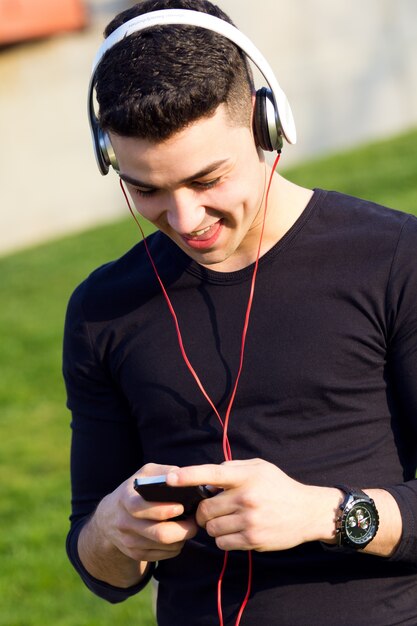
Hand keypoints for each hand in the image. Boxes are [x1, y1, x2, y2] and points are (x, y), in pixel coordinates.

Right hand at [94, 463, 198, 563]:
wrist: (109, 517)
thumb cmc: (135, 490)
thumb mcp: (144, 474)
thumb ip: (164, 472)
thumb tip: (185, 477)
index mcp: (125, 499)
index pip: (141, 507)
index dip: (163, 509)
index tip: (180, 506)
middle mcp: (125, 522)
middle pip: (159, 533)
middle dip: (183, 529)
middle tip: (194, 521)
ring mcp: (129, 541)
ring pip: (164, 546)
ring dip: (182, 538)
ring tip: (189, 527)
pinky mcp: (135, 554)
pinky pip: (162, 555)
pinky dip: (175, 547)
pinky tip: (178, 536)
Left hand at [166, 458, 338, 551]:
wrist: (307, 512)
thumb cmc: (278, 486)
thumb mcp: (259, 467)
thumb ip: (231, 468)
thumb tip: (206, 479)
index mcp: (246, 476)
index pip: (212, 474)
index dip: (188, 476)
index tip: (170, 479)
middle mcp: (247, 498)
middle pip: (206, 508)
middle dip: (204, 509)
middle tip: (213, 508)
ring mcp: (250, 521)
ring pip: (211, 528)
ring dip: (213, 525)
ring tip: (228, 518)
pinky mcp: (252, 540)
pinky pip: (222, 543)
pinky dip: (223, 538)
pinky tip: (235, 530)